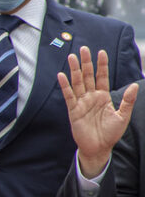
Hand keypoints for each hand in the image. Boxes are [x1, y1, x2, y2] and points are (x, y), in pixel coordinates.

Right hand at [57, 46, 137, 177]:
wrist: (99, 148)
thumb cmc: (111, 133)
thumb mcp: (123, 116)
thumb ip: (127, 101)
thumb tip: (135, 85)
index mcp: (103, 97)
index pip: (102, 77)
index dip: (102, 65)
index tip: (100, 52)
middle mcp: (91, 97)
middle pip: (88, 76)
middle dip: (86, 63)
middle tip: (83, 49)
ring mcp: (81, 103)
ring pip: (77, 83)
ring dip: (74, 70)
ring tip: (71, 57)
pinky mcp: (73, 111)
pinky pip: (69, 96)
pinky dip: (65, 86)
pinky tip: (62, 76)